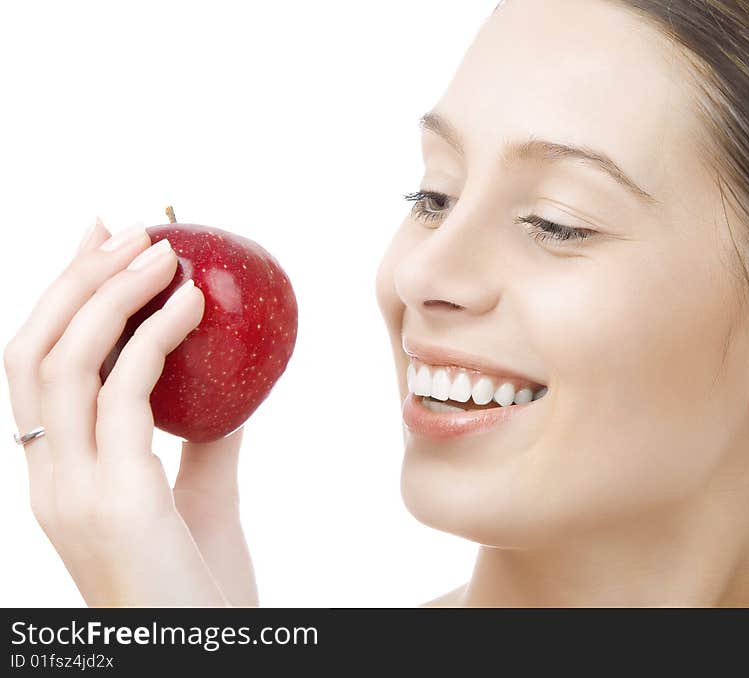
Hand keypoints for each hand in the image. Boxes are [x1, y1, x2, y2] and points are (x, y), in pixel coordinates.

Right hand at [4, 219, 255, 605]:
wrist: (201, 658)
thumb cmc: (199, 590)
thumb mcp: (198, 502)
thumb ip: (204, 443)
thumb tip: (228, 388)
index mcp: (59, 478)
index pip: (36, 372)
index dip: (60, 300)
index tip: (96, 244)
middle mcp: (50, 479)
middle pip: (31, 351)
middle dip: (74, 278)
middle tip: (126, 227)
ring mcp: (72, 490)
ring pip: (62, 361)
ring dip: (109, 292)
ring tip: (161, 247)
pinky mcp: (115, 499)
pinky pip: (125, 394)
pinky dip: (155, 336)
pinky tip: (191, 303)